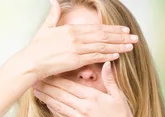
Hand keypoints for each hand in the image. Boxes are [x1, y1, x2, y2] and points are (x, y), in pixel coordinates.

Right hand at [18, 0, 137, 79]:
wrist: (30, 62)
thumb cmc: (37, 47)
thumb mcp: (45, 28)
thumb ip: (53, 15)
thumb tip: (54, 2)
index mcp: (71, 29)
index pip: (97, 28)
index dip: (112, 29)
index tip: (124, 30)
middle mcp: (76, 37)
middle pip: (103, 36)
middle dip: (121, 37)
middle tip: (134, 38)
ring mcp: (77, 49)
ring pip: (102, 46)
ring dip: (118, 46)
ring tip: (131, 46)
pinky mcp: (76, 61)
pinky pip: (95, 57)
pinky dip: (107, 56)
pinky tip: (117, 55)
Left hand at [33, 61, 146, 116]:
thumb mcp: (119, 96)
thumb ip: (110, 79)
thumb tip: (108, 63)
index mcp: (93, 97)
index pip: (70, 85)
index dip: (56, 79)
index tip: (47, 72)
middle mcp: (83, 107)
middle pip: (60, 94)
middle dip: (47, 86)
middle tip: (35, 79)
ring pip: (58, 105)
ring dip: (46, 97)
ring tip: (36, 90)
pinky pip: (62, 116)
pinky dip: (53, 109)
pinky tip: (47, 103)